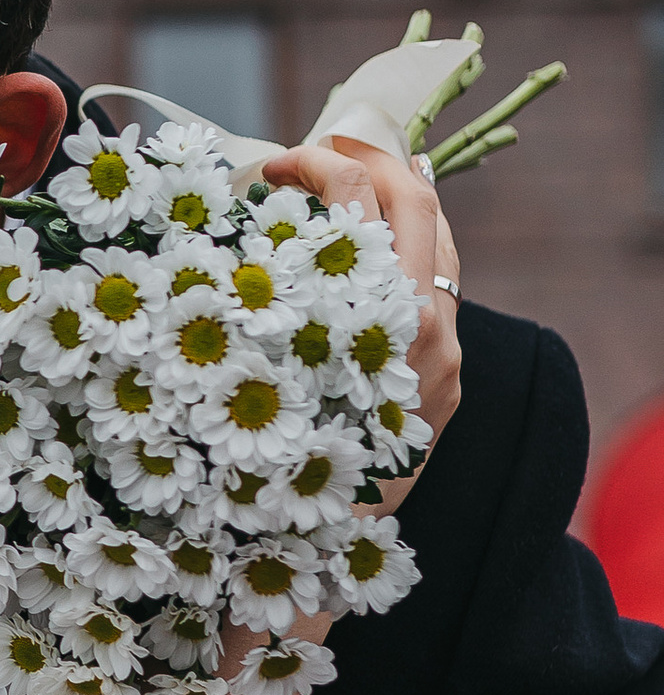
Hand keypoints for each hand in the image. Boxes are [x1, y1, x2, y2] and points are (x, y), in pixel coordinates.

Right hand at [256, 135, 460, 471]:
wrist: (328, 541)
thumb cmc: (267, 458)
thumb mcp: (257, 365)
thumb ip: (265, 298)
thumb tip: (242, 233)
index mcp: (366, 312)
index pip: (355, 196)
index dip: (312, 162)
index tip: (271, 169)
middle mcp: (419, 324)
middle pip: (415, 197)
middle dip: (367, 158)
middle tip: (321, 153)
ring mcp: (443, 349)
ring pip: (440, 239)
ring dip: (398, 200)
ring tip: (357, 184)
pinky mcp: (451, 376)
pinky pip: (440, 291)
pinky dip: (411, 254)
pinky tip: (377, 254)